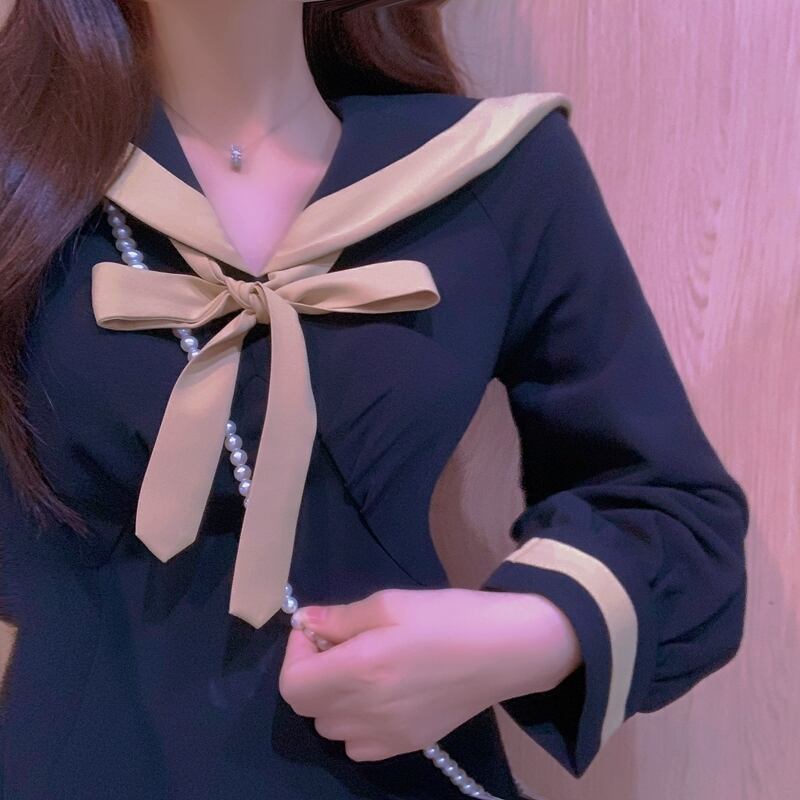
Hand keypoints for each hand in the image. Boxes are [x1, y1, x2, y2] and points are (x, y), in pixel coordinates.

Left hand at [277, 587, 581, 761]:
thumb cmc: (448, 617)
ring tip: (360, 668)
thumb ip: (342, 617)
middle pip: (307, 707)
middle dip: (310, 672)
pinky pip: (357, 746)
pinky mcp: (407, 746)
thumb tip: (305, 622)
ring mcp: (387, 736)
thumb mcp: (391, 602)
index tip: (317, 630)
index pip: (292, 684)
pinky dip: (354, 723)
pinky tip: (378, 696)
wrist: (505, 651)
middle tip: (338, 643)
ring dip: (331, 697)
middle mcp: (366, 712)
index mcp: (360, 671)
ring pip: (330, 727)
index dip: (295, 654)